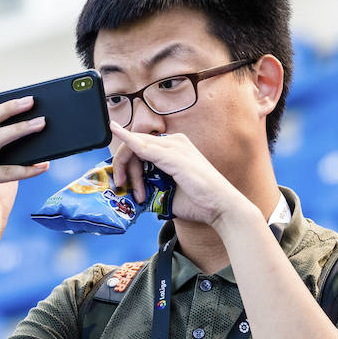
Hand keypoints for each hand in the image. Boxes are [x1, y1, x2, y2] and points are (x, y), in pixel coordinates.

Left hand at [107, 124, 253, 228]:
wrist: (221, 208)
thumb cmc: (199, 202)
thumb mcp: (167, 192)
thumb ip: (151, 187)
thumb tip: (133, 193)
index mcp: (174, 148)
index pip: (141, 147)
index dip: (126, 163)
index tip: (121, 182)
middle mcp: (175, 142)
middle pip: (136, 144)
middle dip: (123, 166)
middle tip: (123, 187)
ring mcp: (175, 146)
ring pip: (137, 146)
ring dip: (128, 169)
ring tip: (137, 193)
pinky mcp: (174, 155)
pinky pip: (144, 146)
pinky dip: (128, 140)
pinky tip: (116, 130)